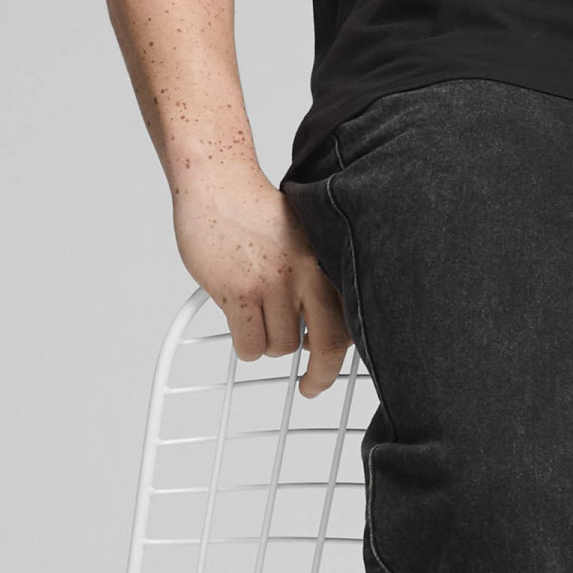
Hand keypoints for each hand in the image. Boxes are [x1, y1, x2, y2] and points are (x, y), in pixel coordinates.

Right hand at [172, 165, 351, 395]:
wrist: (219, 185)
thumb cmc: (258, 212)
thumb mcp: (306, 239)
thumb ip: (318, 278)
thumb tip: (324, 329)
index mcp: (327, 261)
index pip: (352, 319)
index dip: (347, 352)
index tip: (338, 366)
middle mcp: (307, 274)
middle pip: (328, 345)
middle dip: (321, 375)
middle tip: (311, 386)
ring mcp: (273, 284)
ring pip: (281, 348)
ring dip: (269, 346)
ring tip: (258, 323)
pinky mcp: (239, 292)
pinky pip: (250, 345)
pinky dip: (246, 347)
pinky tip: (242, 329)